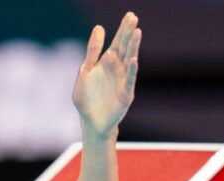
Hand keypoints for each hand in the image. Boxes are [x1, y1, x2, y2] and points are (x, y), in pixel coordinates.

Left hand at [72, 12, 140, 137]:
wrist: (91, 123)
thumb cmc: (88, 100)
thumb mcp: (86, 72)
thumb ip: (92, 51)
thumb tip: (99, 27)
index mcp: (108, 63)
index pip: (117, 43)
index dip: (123, 29)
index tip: (130, 15)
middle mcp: (118, 70)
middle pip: (125, 48)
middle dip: (129, 33)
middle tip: (134, 18)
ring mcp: (124, 82)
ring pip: (130, 61)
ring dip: (134, 47)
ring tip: (137, 32)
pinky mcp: (125, 95)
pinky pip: (129, 81)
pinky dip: (131, 71)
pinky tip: (133, 60)